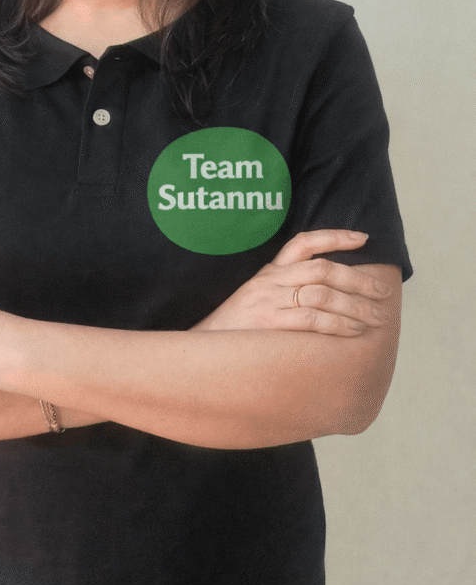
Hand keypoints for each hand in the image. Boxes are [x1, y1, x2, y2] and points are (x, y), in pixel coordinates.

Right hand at [193, 229, 390, 335]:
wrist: (202, 349)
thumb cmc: (235, 331)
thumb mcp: (257, 301)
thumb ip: (285, 293)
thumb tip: (326, 298)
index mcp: (269, 272)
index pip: (304, 243)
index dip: (335, 236)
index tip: (363, 238)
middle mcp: (269, 280)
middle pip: (322, 269)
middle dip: (357, 280)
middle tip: (383, 292)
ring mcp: (267, 300)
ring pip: (321, 293)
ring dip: (354, 305)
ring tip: (376, 317)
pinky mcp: (267, 323)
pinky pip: (310, 319)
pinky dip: (337, 324)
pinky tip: (354, 331)